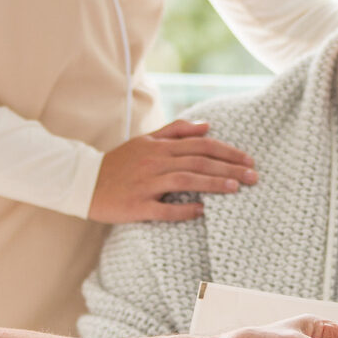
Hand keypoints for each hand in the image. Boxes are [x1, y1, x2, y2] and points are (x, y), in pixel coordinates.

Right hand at [90, 119, 257, 223]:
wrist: (83, 182)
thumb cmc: (119, 163)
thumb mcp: (145, 141)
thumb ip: (176, 131)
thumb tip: (207, 125)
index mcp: (159, 147)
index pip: (201, 145)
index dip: (227, 151)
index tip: (248, 160)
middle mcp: (155, 162)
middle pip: (199, 161)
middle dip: (229, 168)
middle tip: (253, 176)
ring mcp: (145, 184)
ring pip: (185, 180)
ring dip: (213, 183)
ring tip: (235, 188)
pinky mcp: (136, 206)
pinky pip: (163, 208)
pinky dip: (184, 209)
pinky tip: (202, 211)